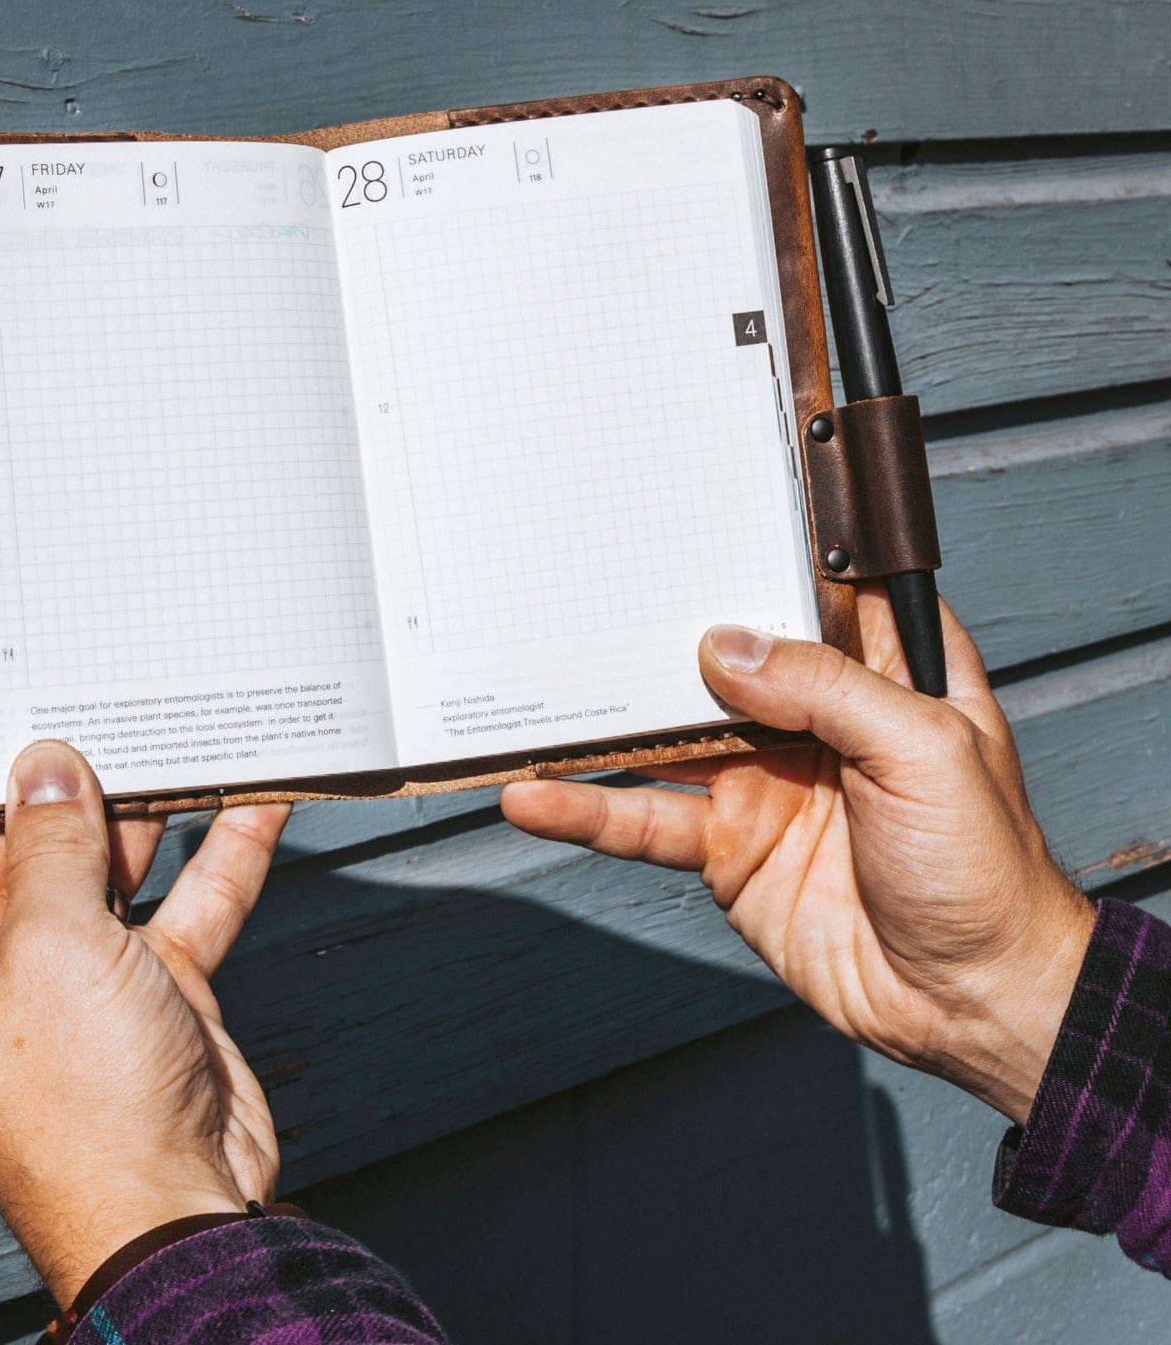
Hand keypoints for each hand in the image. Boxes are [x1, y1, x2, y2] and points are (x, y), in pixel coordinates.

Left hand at [0, 707, 290, 1305]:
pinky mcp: (146, 983)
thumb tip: (46, 764)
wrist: (177, 1213)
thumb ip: (51, 843)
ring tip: (166, 722)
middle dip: (29, 764)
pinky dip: (218, 851)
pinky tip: (257, 796)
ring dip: (134, 802)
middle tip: (65, 681)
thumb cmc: (80, 1108)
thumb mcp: (53, 947)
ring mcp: (68, 968)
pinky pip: (180, 897)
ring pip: (91, 857)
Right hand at [501, 588, 1094, 1124]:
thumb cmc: (985, 869)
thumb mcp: (925, 750)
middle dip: (660, 627)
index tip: (692, 519)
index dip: (761, 551)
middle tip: (585, 594)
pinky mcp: (728, 846)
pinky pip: (647, 818)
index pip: (815, 589)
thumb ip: (823, 688)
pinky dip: (588, 811)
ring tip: (536, 694)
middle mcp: (817, 716)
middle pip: (724, 656)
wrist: (970, 1003)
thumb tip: (723, 646)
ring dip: (607, 719)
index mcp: (884, 671)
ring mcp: (764, 779)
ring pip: (670, 734)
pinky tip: (539, 799)